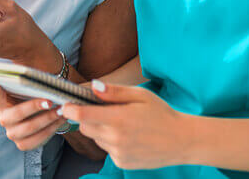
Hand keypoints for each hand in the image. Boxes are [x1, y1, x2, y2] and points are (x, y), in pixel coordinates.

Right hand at [0, 83, 66, 149]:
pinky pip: (38, 138)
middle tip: (50, 101)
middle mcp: (4, 120)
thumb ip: (27, 85)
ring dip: (48, 118)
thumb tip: (35, 78)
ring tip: (61, 110)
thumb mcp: (27, 92)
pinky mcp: (23, 144)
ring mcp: (12, 134)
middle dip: (35, 106)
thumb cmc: (31, 100)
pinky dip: (52, 128)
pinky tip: (61, 120)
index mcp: (2, 104)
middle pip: (18, 113)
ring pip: (31, 127)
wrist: (38, 118)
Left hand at [59, 81, 192, 169]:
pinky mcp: (122, 162)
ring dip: (101, 130)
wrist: (182, 141)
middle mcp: (116, 138)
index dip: (70, 109)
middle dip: (88, 118)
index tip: (66, 104)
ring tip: (123, 123)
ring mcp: (118, 153)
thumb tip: (92, 86)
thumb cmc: (162, 113)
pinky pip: (107, 149)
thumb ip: (114, 91)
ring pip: (96, 138)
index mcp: (119, 119)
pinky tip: (129, 136)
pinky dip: (111, 142)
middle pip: (85, 127)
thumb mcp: (140, 95)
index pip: (82, 115)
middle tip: (104, 110)